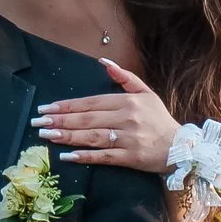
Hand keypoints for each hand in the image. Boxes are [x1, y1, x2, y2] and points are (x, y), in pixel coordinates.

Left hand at [35, 58, 178, 176]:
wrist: (182, 148)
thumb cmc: (160, 120)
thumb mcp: (146, 93)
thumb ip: (125, 77)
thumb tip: (104, 63)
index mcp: (127, 101)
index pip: (90, 102)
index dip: (67, 105)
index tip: (47, 108)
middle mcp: (126, 118)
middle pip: (87, 118)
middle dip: (60, 119)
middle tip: (38, 122)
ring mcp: (128, 138)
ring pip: (91, 136)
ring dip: (67, 136)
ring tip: (47, 135)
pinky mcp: (130, 158)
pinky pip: (103, 156)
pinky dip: (85, 156)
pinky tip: (67, 156)